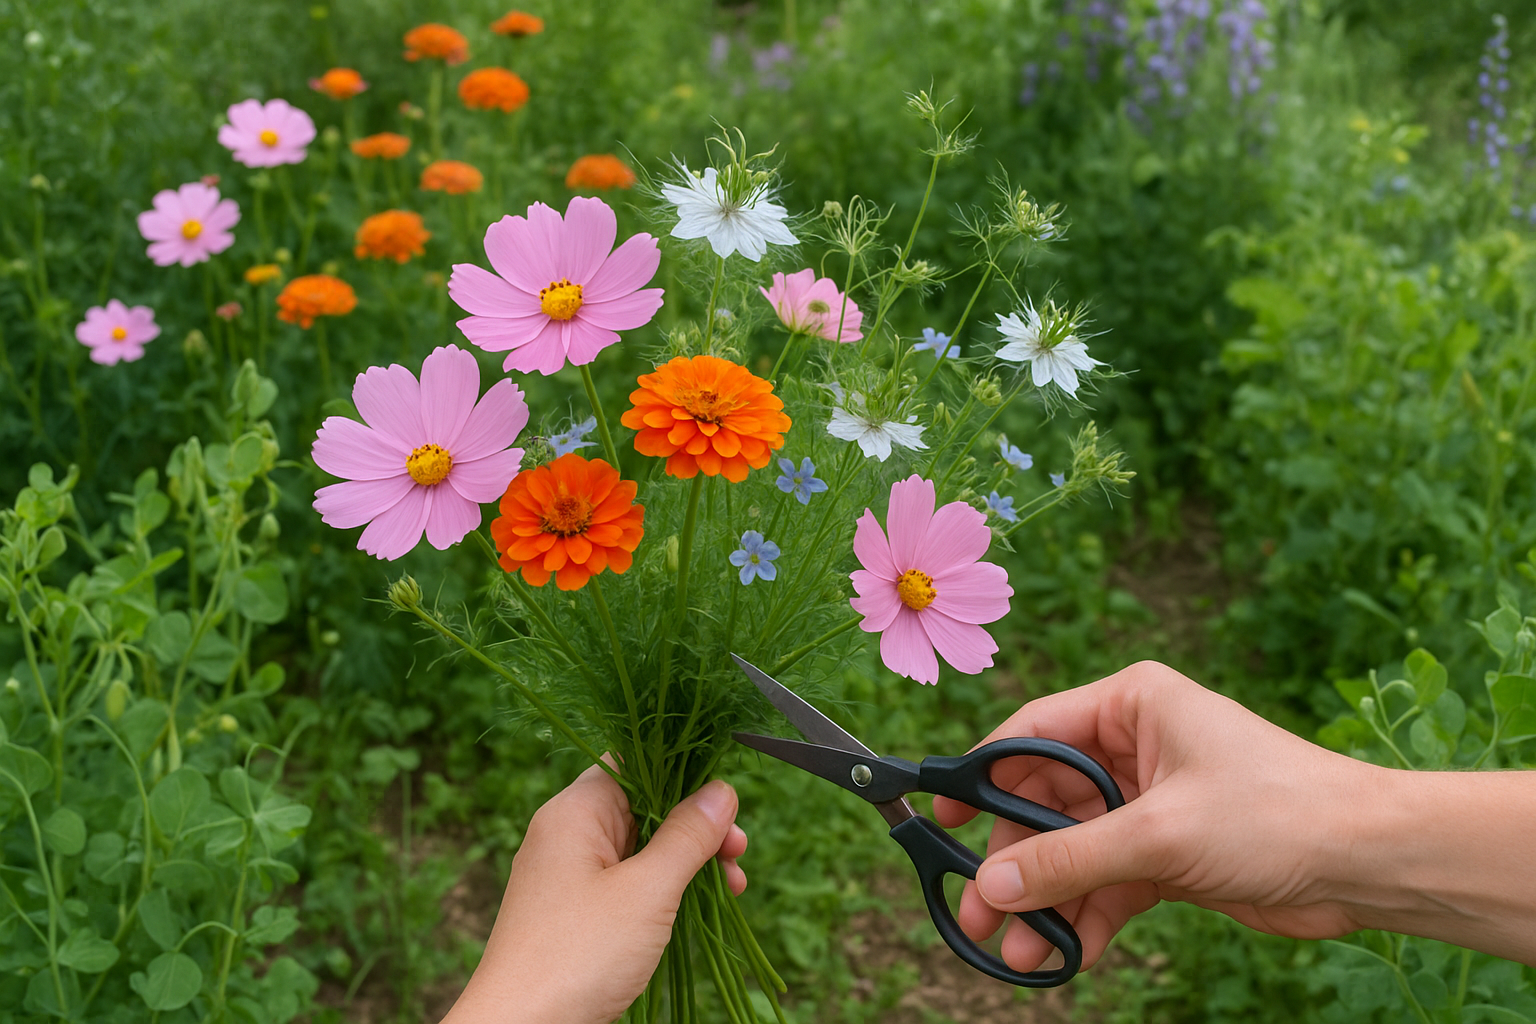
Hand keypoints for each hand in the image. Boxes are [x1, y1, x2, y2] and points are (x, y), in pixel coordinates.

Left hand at [442, 763, 747, 1023]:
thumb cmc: (578, 955)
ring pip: (642, 848)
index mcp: (575, 812)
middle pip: (644, 805)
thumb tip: (721, 789)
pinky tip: (697, 905)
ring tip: (731, 886)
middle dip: (697, 826)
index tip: (729, 801)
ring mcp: (570, 875)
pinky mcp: (576, 913)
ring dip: (687, 861)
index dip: (685, 772)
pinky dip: (664, 890)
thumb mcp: (647, 890)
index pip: (635, 760)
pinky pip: (628, 883)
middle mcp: (567, 834)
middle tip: (738, 853)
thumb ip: (687, 835)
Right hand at [932, 660, 1386, 972]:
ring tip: (1019, 953)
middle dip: (1014, 863)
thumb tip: (991, 887)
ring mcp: (1149, 804)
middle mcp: (1133, 747)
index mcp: (1131, 704)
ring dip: (1047, 901)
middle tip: (978, 913)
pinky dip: (1085, 918)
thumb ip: (1069, 860)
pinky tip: (1066, 954)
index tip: (939, 817)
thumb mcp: (1159, 833)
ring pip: (1072, 851)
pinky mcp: (1167, 854)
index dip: (980, 776)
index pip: (1031, 734)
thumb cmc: (1277, 811)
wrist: (1371, 864)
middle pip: (1043, 804)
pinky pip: (1106, 883)